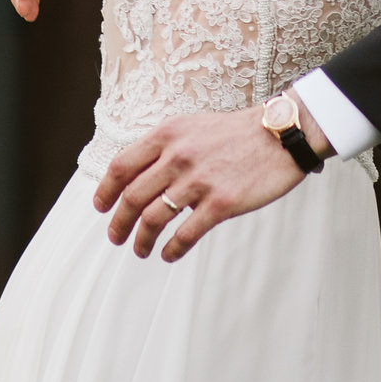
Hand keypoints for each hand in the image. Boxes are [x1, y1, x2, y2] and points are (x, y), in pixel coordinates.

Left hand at [95, 109, 309, 261]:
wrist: (280, 135)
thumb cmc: (236, 133)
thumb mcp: (193, 127)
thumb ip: (165, 147)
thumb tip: (138, 174)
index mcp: (168, 135)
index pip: (121, 166)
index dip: (105, 191)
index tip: (101, 207)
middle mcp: (178, 157)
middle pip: (132, 197)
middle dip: (119, 223)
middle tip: (116, 237)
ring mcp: (199, 181)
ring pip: (153, 219)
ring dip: (141, 240)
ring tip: (140, 250)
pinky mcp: (221, 203)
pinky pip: (185, 234)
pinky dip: (171, 249)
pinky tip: (168, 254)